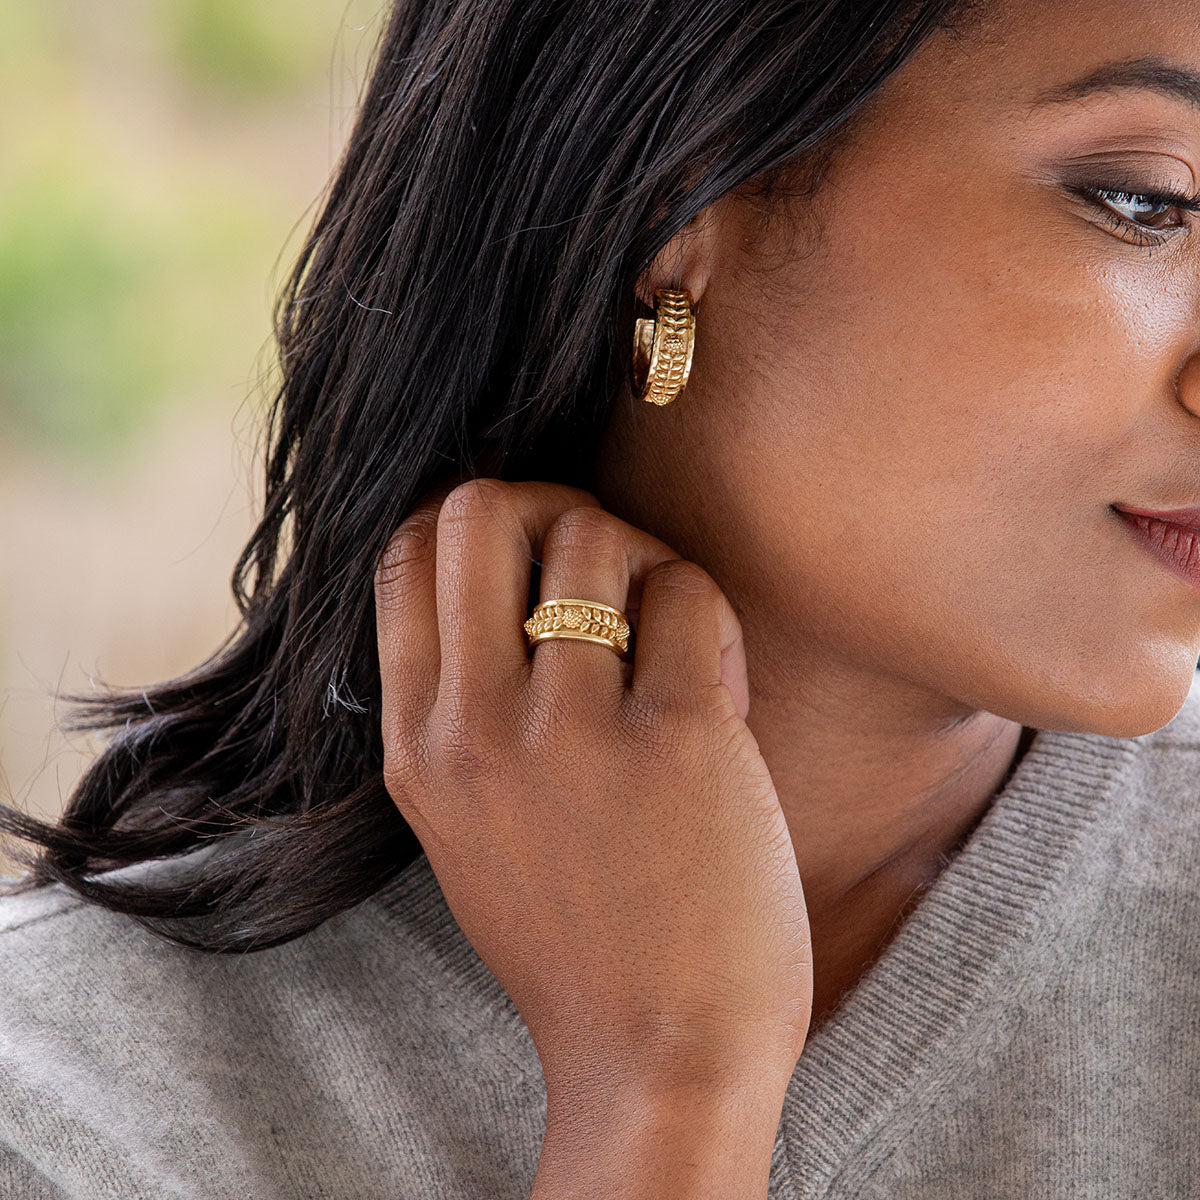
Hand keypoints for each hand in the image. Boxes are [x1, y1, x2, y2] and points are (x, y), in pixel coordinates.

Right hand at [373, 478, 811, 1104]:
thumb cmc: (577, 936)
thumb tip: (503, 579)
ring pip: (592, 534)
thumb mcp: (466, 824)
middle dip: (550, 507)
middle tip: (603, 561)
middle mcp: (474, 727)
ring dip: (644, 561)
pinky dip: (708, 615)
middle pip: (479, 509)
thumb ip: (461, 709)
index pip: (403, 553)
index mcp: (416, 745)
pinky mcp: (675, 739)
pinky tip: (718, 688)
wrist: (657, 1060)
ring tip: (669, 636)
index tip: (532, 556)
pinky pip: (685, 592)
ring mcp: (570, 733)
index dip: (474, 523)